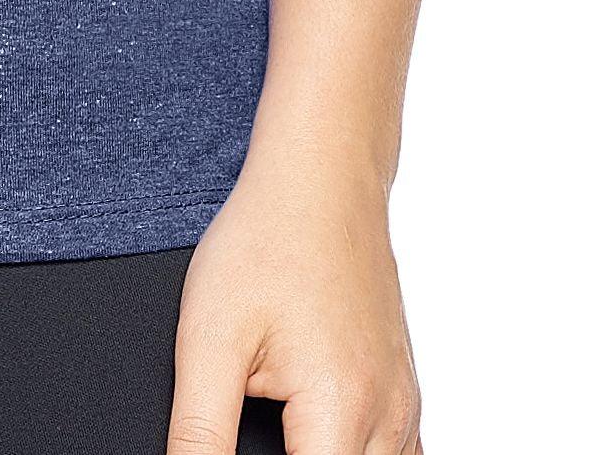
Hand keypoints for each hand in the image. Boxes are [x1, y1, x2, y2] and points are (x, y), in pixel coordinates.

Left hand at [167, 141, 423, 454]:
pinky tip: (317, 437)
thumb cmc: (267, 240)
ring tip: (284, 433)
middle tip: (259, 428)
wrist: (319, 177)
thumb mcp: (209, 339)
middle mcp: (387, 415)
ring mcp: (404, 403)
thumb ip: (200, 432)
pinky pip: (400, 454)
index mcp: (340, 410)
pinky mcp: (404, 389)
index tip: (242, 444)